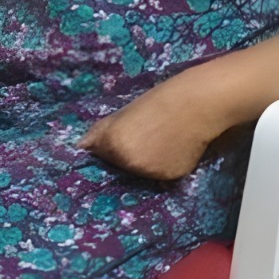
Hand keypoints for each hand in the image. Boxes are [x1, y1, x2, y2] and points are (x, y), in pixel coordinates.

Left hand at [76, 71, 227, 180]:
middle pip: (117, 165)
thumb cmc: (159, 101)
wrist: (196, 105)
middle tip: (139, 137)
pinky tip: (170, 150)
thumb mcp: (125, 112)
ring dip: (141, 163)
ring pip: (138, 172)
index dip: (104, 147)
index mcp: (113, 143)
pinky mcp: (170, 178)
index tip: (109, 143)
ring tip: (156, 142)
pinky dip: (161, 167)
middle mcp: (129, 163)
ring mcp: (150, 173)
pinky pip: (158, 176)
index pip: (97, 154)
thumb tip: (82, 146)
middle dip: (122, 155)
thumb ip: (102, 131)